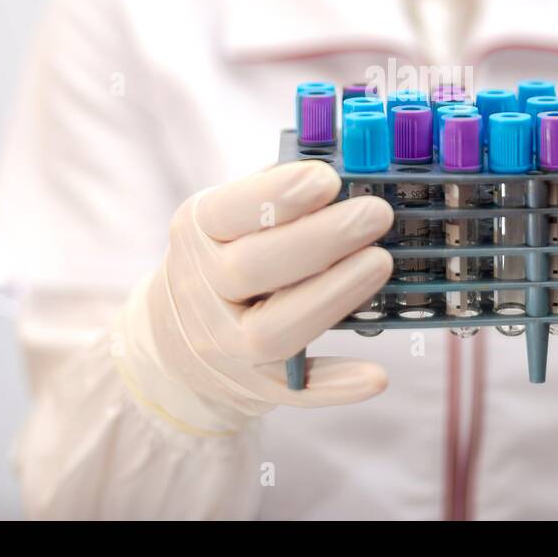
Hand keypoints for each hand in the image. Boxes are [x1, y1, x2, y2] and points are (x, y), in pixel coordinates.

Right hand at [115, 160, 393, 433]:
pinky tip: (377, 375)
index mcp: (196, 233)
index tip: (328, 178)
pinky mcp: (256, 386)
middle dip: (321, 239)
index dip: (278, 195)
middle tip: (376, 214)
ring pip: (273, 331)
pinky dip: (337, 385)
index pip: (229, 212)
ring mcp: (226, 347)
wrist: (175, 340)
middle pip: (255, 267)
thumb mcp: (228, 216)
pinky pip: (298, 391)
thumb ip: (276, 192)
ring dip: (333, 296)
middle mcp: (202, 292)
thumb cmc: (224, 256)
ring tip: (382, 262)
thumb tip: (345, 165)